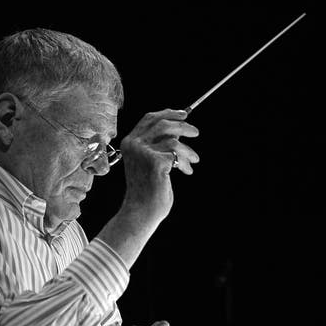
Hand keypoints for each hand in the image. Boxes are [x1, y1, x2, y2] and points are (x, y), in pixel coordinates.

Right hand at [119, 109, 198, 224]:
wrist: (142, 211)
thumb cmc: (147, 190)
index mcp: (129, 143)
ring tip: (195, 159)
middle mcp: (134, 144)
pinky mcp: (155, 161)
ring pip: (172, 137)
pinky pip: (177, 153)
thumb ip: (158, 146)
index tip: (183, 114)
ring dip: (188, 148)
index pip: (149, 118)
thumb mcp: (150, 162)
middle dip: (182, 125)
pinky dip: (186, 161)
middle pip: (162, 123)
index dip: (168, 113)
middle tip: (195, 132)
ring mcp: (143, 152)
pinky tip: (187, 171)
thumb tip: (179, 130)